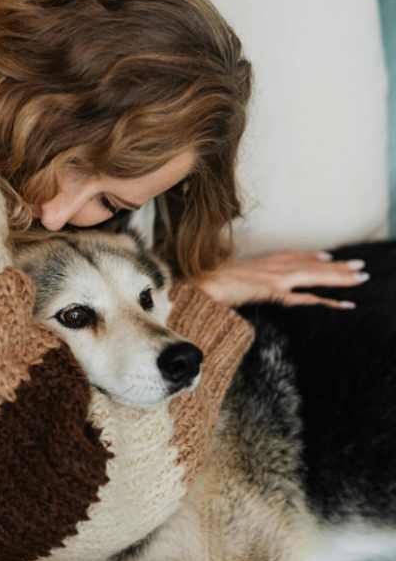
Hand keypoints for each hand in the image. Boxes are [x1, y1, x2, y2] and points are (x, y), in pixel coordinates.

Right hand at [193, 250, 366, 308]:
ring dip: (340, 277)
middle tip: (359, 265)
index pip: (292, 256)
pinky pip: (307, 297)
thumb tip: (238, 283)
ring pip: (315, 275)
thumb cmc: (208, 282)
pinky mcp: (275, 290)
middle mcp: (272, 265)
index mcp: (261, 261)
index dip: (311, 256)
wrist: (201, 284)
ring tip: (360, 277)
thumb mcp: (226, 275)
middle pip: (311, 264)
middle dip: (336, 266)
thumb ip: (239, 277)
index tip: (327, 257)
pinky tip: (344, 304)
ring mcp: (275, 277)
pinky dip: (327, 300)